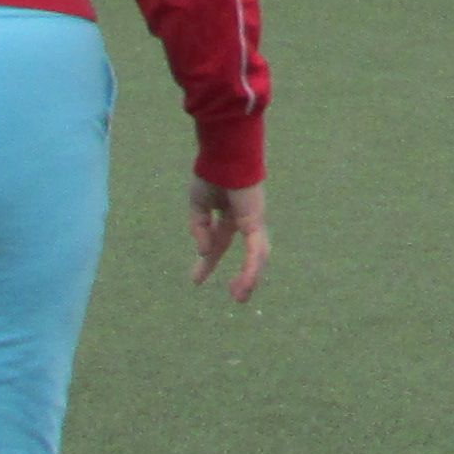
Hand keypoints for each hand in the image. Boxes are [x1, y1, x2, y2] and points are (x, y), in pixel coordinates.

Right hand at [191, 177, 268, 302]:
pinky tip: (246, 283)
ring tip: (240, 296)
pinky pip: (256, 250)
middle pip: (248, 254)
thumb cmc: (212, 174)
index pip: (220, 243)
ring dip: (251, 278)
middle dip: (243, 275)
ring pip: (258, 256)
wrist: (223, 157)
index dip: (208, 262)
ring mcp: (254, 222)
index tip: (196, 281)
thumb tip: (205, 251)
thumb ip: (200, 228)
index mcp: (231, 214)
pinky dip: (252, 268)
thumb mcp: (198, 206)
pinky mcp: (256, 223)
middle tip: (235, 294)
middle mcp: (246, 220)